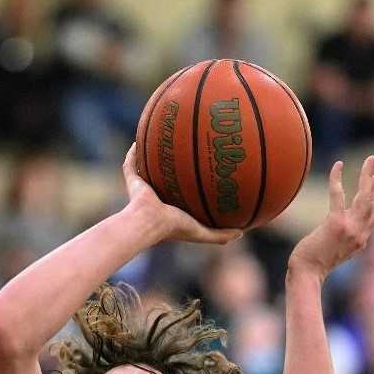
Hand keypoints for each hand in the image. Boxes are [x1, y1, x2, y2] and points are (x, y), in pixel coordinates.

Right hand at [122, 144, 242, 245]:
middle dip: (172, 166)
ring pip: (147, 168)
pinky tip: (140, 138)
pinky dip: (133, 152)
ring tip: (162, 139)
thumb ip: (220, 235)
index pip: (180, 194)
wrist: (148, 223)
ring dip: (152, 156)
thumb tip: (242, 232)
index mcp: (170, 208)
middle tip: (186, 150)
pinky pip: (130, 164)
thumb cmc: (173, 227)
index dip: (189, 184)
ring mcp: (142, 188)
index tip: (202, 172)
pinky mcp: (132, 181)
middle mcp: (156, 196)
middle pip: (164, 178)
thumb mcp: (201, 232)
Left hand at [290, 155, 373, 279]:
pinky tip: (337, 166)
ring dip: (369, 175)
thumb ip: (348, 237)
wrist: (307, 273)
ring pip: (366, 196)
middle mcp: (361, 233)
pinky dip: (337, 179)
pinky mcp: (335, 224)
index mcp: (363, 238)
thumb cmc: (316, 262)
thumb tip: (347, 225)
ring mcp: (350, 228)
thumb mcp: (339, 250)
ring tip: (371, 159)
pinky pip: (338, 195)